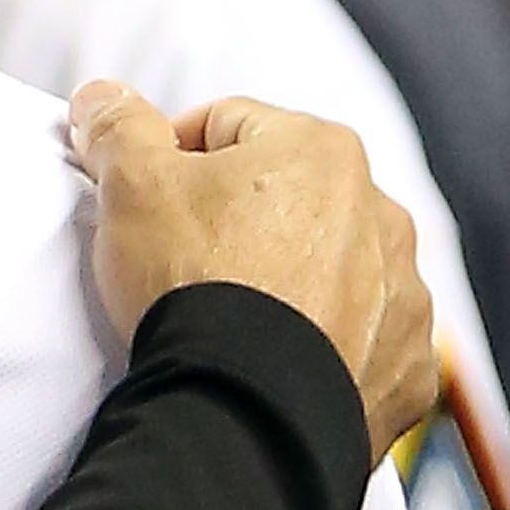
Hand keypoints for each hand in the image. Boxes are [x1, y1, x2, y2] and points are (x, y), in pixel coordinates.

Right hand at [69, 81, 435, 462]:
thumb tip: (103, 98)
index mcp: (321, 150)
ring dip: (285, 279)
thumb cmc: (194, 285)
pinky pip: (360, 340)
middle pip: (283, 195)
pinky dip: (322, 344)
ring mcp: (403, 295)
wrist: (245, 411)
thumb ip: (117, 125)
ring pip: (328, 266)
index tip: (143, 202)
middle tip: (180, 261)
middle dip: (235, 218)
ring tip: (227, 316)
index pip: (226, 126)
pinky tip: (271, 360)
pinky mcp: (406, 368)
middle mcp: (381, 213)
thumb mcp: (130, 184)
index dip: (171, 158)